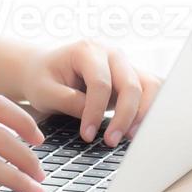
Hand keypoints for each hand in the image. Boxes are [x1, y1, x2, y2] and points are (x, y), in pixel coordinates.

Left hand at [17, 39, 163, 146]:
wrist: (43, 70)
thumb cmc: (42, 78)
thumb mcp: (44, 91)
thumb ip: (68, 102)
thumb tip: (94, 117)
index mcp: (87, 50)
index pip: (101, 83)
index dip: (96, 112)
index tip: (87, 135)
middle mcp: (111, 53)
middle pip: (130, 84)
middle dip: (124, 117)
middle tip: (110, 141)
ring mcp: (124, 64)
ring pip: (149, 87)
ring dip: (143, 114)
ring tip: (128, 137)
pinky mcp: (131, 77)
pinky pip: (150, 92)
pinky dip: (149, 111)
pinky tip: (136, 130)